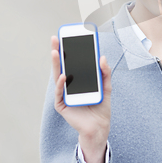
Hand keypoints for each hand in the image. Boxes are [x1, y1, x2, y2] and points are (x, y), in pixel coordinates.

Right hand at [51, 36, 111, 162]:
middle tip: (55, 38)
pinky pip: (60, 93)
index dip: (68, 50)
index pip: (71, 62)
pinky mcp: (62, 105)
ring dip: (56, 64)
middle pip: (61, 66)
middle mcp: (68, 85)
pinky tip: (63, 76)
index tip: (67, 37)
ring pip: (58, 76)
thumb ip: (105, 72)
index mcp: (77, 79)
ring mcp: (64, 95)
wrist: (100, 126)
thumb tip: (102, 57)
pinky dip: (61, 85)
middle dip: (58, 52)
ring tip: (55, 52)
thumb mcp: (106, 86)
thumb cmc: (101, 106)